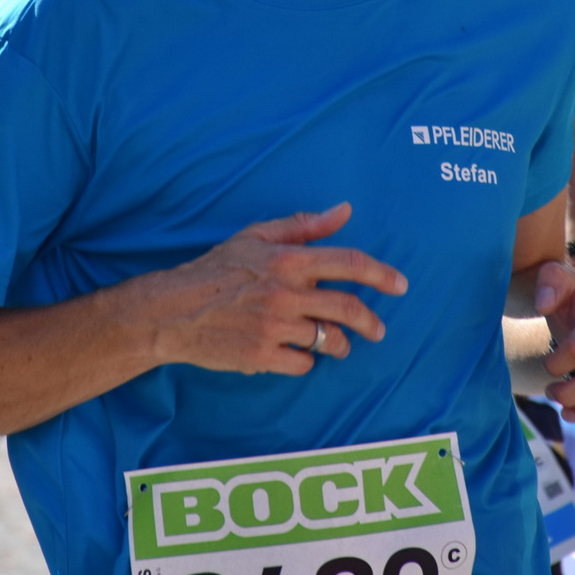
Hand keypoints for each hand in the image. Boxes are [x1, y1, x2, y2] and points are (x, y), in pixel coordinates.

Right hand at [154, 202, 407, 376]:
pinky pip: (302, 364)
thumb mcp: (257, 236)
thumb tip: (344, 210)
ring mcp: (273, 327)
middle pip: (347, 309)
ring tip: (337, 345)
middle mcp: (285, 293)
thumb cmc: (217, 269)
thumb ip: (304, 225)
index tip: (400, 284)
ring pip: (327, 340)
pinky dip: (304, 360)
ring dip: (338, 345)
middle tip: (376, 330)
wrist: (173, 310)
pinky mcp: (261, 357)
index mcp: (288, 260)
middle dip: (370, 322)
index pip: (348, 263)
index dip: (380, 274)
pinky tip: (293, 352)